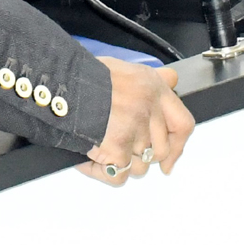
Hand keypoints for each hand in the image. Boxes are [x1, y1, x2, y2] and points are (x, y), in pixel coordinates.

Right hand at [80, 57, 193, 185]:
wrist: (60, 85)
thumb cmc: (86, 76)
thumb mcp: (126, 68)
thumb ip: (152, 79)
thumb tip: (172, 79)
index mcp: (153, 89)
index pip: (183, 124)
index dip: (178, 146)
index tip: (169, 160)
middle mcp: (149, 110)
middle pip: (159, 151)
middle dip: (140, 156)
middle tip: (118, 150)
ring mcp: (135, 131)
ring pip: (139, 166)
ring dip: (120, 164)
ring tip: (99, 148)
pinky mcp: (118, 150)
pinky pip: (118, 176)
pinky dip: (102, 173)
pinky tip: (88, 160)